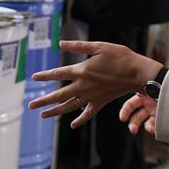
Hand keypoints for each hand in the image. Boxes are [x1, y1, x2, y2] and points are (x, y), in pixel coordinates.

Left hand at [28, 39, 161, 127]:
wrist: (138, 73)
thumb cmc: (120, 57)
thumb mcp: (99, 46)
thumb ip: (79, 46)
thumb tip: (61, 44)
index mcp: (82, 71)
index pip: (58, 74)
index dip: (45, 75)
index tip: (34, 78)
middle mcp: (84, 86)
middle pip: (59, 95)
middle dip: (44, 100)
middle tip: (30, 106)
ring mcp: (92, 96)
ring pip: (70, 106)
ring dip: (55, 111)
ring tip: (43, 115)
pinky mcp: (101, 102)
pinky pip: (88, 113)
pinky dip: (80, 119)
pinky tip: (73, 125)